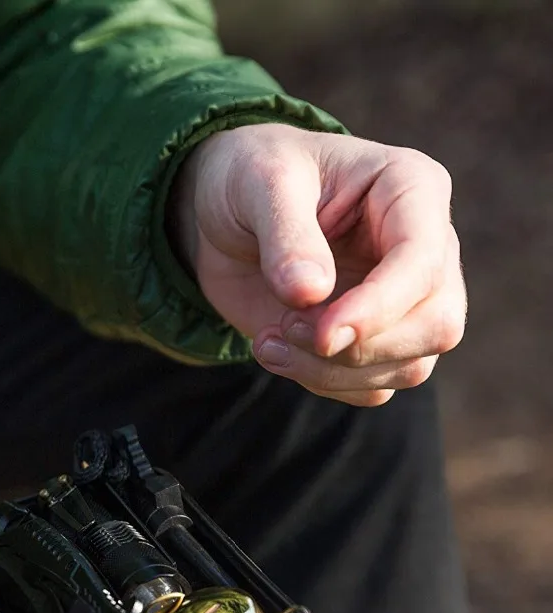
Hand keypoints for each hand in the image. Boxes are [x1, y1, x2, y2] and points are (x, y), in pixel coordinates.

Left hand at [170, 123, 465, 404]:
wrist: (225, 212)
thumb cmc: (250, 176)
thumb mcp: (259, 183)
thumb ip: (286, 236)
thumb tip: (311, 294)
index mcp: (412, 190)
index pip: (425, 263)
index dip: (378, 308)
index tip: (322, 334)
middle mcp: (424, 249)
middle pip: (436, 327)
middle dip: (357, 347)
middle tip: (284, 328)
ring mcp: (404, 300)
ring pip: (407, 367)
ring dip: (329, 371)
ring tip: (269, 340)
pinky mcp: (372, 339)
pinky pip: (370, 387)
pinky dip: (320, 381)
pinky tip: (274, 349)